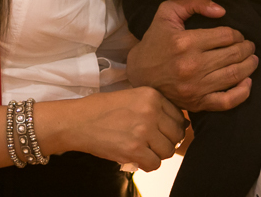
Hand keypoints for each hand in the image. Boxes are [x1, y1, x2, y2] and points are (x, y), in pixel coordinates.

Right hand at [44, 87, 185, 171]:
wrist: (78, 121)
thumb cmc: (102, 109)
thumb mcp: (132, 96)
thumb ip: (154, 106)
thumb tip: (181, 123)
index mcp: (152, 95)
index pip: (179, 116)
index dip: (173, 127)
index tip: (163, 132)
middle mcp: (151, 111)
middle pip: (177, 134)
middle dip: (168, 141)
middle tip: (154, 144)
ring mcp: (143, 130)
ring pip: (168, 151)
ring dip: (158, 154)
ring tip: (144, 150)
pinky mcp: (134, 149)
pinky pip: (155, 164)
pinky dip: (148, 164)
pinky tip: (138, 158)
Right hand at [127, 0, 256, 111]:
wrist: (139, 73)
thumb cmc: (155, 40)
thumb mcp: (167, 12)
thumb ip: (193, 1)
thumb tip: (221, 10)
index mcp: (186, 42)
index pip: (226, 36)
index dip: (237, 34)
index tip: (238, 35)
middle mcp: (192, 66)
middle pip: (233, 55)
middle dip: (247, 48)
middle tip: (249, 46)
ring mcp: (195, 87)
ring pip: (234, 75)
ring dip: (249, 66)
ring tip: (252, 59)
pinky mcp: (196, 103)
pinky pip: (226, 102)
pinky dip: (242, 93)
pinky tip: (247, 83)